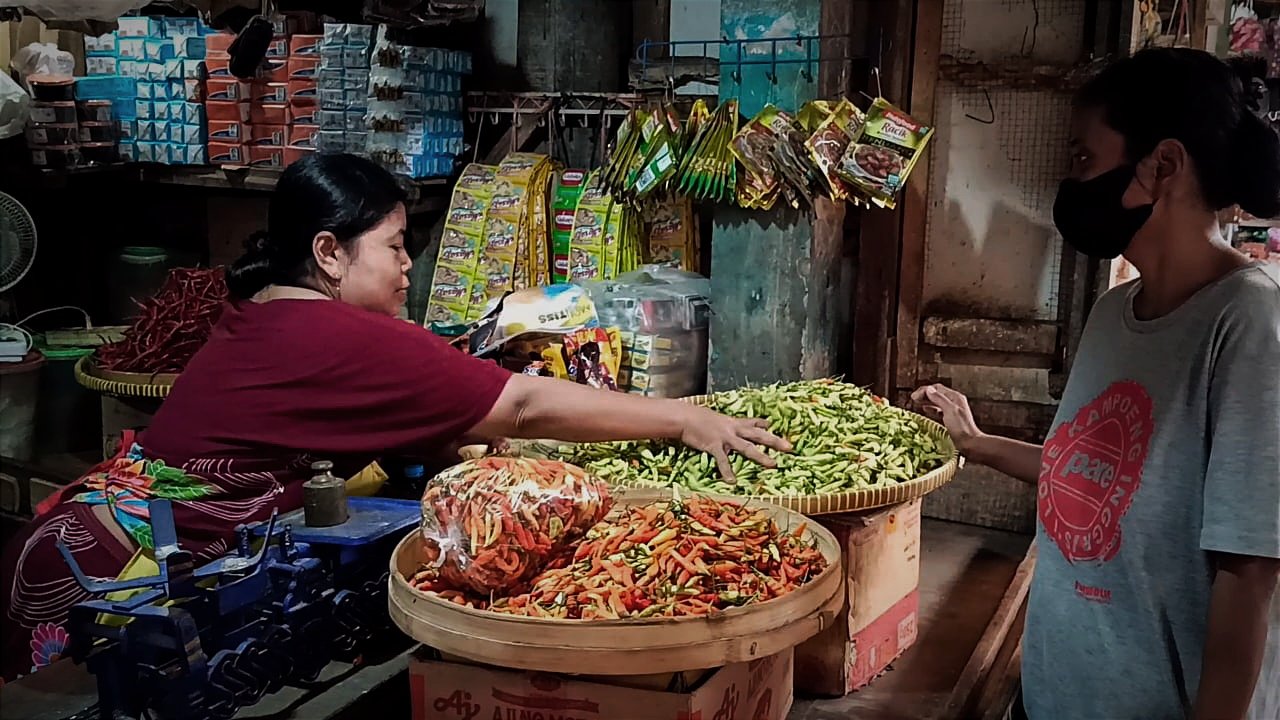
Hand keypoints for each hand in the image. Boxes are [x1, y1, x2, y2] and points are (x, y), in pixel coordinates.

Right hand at [678, 405, 792, 482]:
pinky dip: (727, 471)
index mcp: (734, 423)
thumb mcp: (718, 418)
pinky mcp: (714, 446)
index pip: (753, 423)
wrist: (684, 417)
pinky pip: (723, 460)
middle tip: (789, 448)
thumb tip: (738, 425)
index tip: (776, 428)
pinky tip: (732, 481)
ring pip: (747, 447)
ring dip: (760, 456)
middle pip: (758, 435)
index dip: (765, 426)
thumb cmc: (698, 418)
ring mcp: (725, 438)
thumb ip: (730, 423)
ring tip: (772, 464)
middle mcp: (734, 429)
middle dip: (774, 441)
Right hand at [911, 384, 983, 454]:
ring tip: (917, 403)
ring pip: (937, 401)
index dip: (924, 390)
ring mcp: (952, 410)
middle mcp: (954, 402)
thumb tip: (928, 389)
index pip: (937, 388)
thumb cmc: (961, 428)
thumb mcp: (949, 410)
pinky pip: (938, 410)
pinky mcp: (950, 419)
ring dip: (926, 400)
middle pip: (937, 393)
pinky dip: (931, 408)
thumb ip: (939, 399)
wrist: (970, 443)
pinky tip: (926, 410)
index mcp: (955, 397)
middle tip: (913, 399)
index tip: (914, 397)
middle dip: (924, 394)